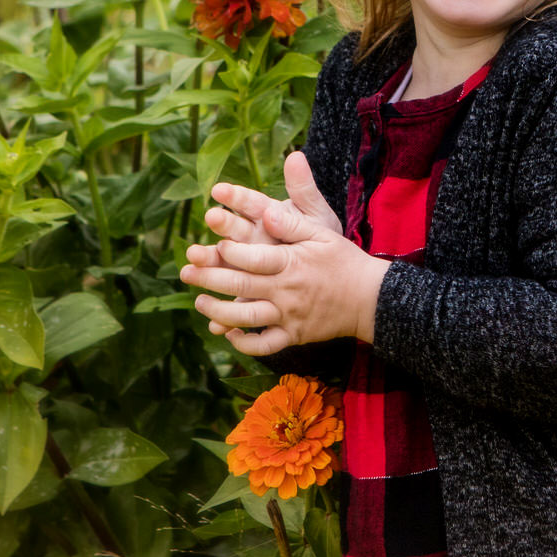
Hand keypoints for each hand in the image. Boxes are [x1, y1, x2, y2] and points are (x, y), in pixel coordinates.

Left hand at [182, 152, 388, 352]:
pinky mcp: (294, 335)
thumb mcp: (322, 232)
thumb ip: (291, 222)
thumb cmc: (343, 260)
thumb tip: (264, 211)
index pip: (253, 257)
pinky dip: (243, 343)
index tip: (212, 245)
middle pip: (241, 287)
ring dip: (218, 312)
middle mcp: (287, 290)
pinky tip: (228, 333)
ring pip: (246, 319)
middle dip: (209, 279)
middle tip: (186, 272)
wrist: (371, 298)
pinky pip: (264, 345)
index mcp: (292, 262)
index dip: (228, 252)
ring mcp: (289, 316)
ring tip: (199, 302)